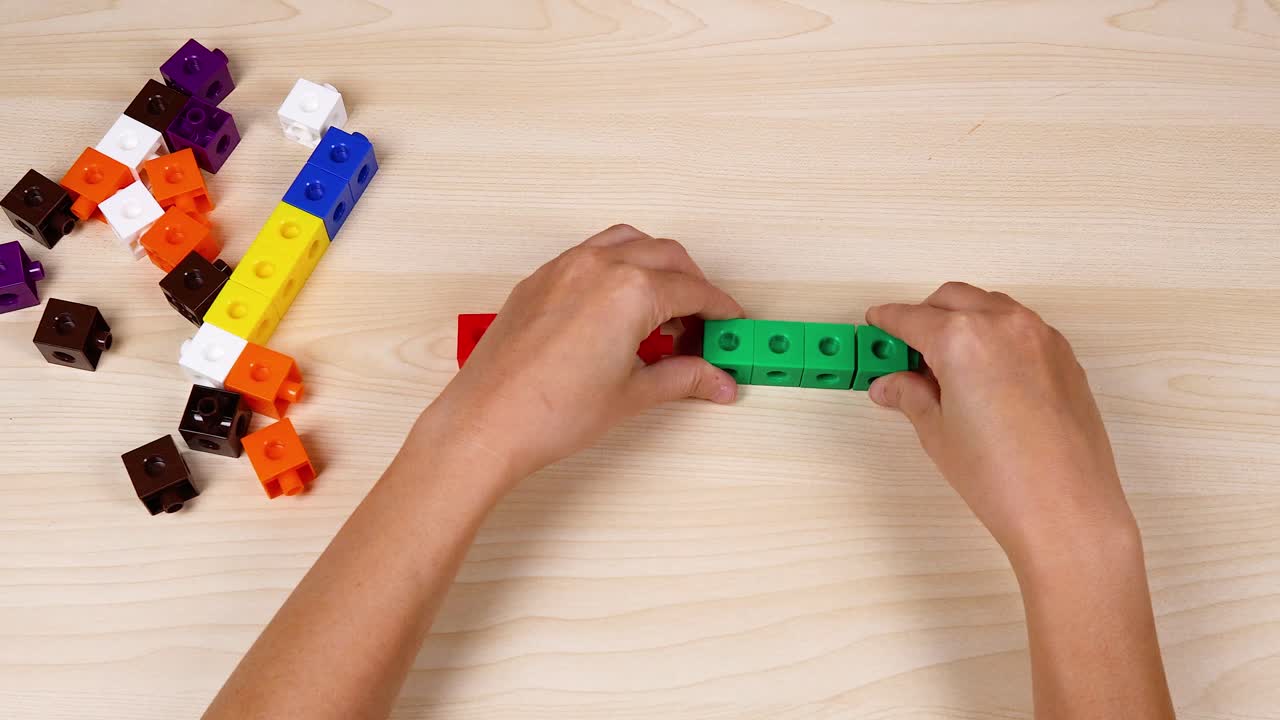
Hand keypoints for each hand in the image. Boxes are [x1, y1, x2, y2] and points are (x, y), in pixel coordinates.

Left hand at [430, 224, 744, 483]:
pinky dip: (617, 268)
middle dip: (693, 285)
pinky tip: (619, 309)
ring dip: (655, 266)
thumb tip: (718, 381)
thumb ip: (683, 378)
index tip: (731, 325)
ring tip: (663, 311)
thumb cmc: (550, 412)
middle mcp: (598, 266)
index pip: (694, 290)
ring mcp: (564, 267)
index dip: (720, 310)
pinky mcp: (539, 279)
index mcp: (630, 290)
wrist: (488, 422)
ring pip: (628, 243)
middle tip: (703, 324)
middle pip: (667, 257)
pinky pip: (591, 254)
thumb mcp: (632, 395)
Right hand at [866, 282, 1135, 567]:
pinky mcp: (1064, 356)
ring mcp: (1040, 337)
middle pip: (950, 299)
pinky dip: (995, 335)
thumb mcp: (938, 434)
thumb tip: (893, 385)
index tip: (877, 325)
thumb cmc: (1005, 478)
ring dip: (962, 320)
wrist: (1065, 510)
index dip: (887, 322)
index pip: (911, 317)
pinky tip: (983, 373)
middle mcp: (1004, 325)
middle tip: (905, 351)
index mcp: (962, 339)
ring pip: (989, 307)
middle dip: (923, 316)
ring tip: (944, 364)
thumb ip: (911, 396)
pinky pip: (1020, 327)